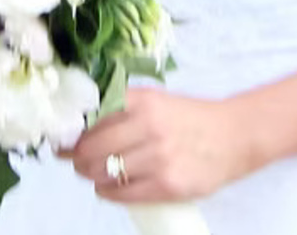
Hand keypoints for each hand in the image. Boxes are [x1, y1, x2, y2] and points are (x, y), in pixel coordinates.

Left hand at [64, 87, 257, 204]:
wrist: (234, 136)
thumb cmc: (190, 118)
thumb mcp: (156, 101)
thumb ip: (121, 108)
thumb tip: (79, 126)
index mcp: (143, 101)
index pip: (91, 118)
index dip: (72, 132)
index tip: (62, 139)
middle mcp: (150, 127)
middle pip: (92, 149)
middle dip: (77, 158)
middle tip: (75, 160)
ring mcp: (159, 158)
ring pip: (104, 173)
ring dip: (92, 176)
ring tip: (94, 173)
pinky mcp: (168, 185)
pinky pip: (123, 194)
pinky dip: (108, 192)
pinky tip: (108, 188)